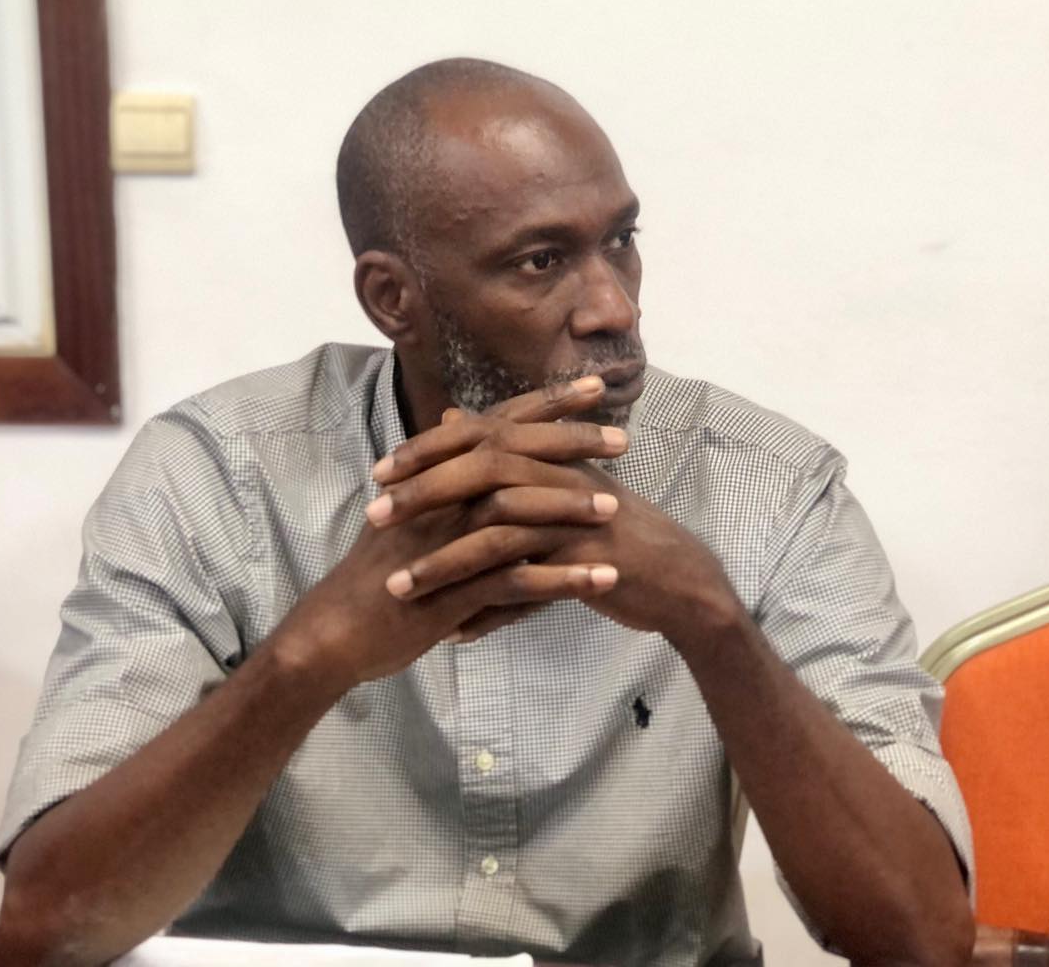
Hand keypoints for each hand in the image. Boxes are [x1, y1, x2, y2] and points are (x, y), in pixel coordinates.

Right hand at [272, 379, 628, 688]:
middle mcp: (440, 500)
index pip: (498, 425)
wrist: (337, 633)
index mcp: (435, 477)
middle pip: (513, 457)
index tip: (595, 386)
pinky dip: (562, 579)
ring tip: (617, 512)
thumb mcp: (407, 509)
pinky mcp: (453, 591)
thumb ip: (440, 464)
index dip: (546, 404)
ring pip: (518, 516)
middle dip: (571, 444)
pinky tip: (601, 580)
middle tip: (624, 439)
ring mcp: (446, 544)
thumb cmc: (377, 572)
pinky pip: (516, 581)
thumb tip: (456, 421)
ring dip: (571, 512)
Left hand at [374, 389, 742, 647]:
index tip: (379, 471)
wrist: (675, 579)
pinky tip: (453, 633)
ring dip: (442, 563)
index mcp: (550, 453)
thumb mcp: (554, 482)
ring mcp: (575, 520)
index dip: (426, 450)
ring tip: (397, 587)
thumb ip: (503, 451)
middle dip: (421, 494)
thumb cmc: (606, 530)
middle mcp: (561, 476)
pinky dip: (486, 611)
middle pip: (482, 470)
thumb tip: (451, 414)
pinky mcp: (586, 565)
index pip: (479, 436)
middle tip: (373, 517)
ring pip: (497, 533)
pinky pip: (526, 588)